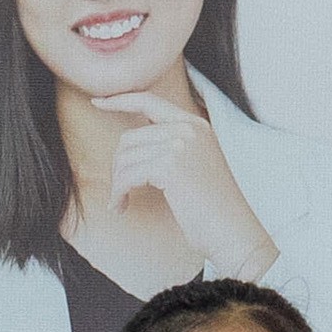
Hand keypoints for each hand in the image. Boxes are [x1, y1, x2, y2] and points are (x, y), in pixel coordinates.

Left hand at [85, 90, 275, 278]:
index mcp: (196, 125)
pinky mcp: (170, 166)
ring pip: (124, 157)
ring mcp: (180, 145)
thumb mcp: (195, 166)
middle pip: (129, 137)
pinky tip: (122, 207)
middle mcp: (188, 129)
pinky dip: (119, 193)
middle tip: (120, 192)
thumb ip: (171, 147)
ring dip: (117, 184)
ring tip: (122, 203)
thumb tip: (128, 144)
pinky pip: (127, 175)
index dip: (120, 99)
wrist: (233, 232)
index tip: (98, 102)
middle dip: (118, 167)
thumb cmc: (212, 209)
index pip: (149, 100)